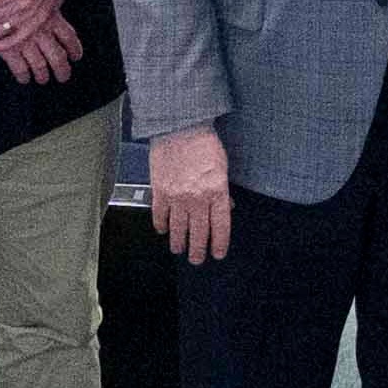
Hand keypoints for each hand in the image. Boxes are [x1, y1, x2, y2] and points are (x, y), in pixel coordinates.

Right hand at [151, 125, 235, 260]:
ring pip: (178, 229)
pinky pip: (160, 216)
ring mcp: (177, 197)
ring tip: (179, 250)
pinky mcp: (160, 191)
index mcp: (217, 192)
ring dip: (179, 243)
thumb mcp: (223, 167)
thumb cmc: (204, 143)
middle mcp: (197, 198)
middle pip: (199, 233)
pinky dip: (161, 226)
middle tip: (197, 259)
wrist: (180, 127)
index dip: (220, 244)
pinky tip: (163, 231)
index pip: (221, 227)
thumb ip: (224, 191)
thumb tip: (227, 207)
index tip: (218, 254)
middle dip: (199, 251)